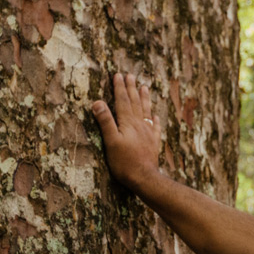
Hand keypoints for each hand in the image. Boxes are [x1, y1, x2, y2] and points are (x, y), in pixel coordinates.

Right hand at [90, 72, 162, 192]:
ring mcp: (148, 133)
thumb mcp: (111, 141)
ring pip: (146, 111)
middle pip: (135, 102)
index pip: (122, 101)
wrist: (144, 178)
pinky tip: (155, 115)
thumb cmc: (124, 162)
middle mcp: (139, 125)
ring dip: (144, 98)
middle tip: (130, 75)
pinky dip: (155, 119)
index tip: (118, 75)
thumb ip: (105, 121)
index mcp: (127, 123)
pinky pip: (155, 127)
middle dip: (131, 88)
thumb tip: (97, 102)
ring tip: (145, 87)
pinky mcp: (153, 143)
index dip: (119, 88)